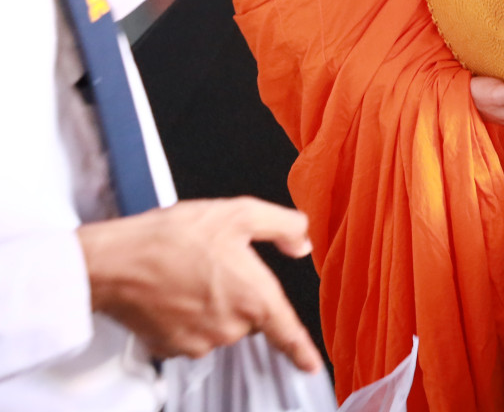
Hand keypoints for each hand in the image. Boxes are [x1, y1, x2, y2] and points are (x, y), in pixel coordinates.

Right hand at [77, 198, 319, 371]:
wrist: (115, 262)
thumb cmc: (172, 238)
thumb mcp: (239, 213)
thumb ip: (282, 226)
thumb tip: (301, 242)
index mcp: (254, 297)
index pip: (287, 332)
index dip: (302, 351)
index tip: (311, 365)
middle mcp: (230, 327)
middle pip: (250, 316)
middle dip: (239, 293)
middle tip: (213, 264)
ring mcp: (200, 342)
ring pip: (220, 325)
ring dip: (212, 304)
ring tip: (188, 273)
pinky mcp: (171, 348)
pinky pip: (191, 334)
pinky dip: (186, 315)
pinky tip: (171, 291)